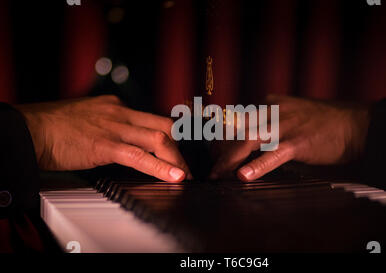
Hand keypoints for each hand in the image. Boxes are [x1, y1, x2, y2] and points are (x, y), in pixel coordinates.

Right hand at [15, 95, 191, 181]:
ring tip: (184, 175)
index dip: (170, 135)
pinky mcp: (105, 145)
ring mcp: (114, 127)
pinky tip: (174, 177)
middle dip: (180, 147)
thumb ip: (108, 125)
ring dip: (176, 159)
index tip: (178, 149)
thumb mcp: (88, 118)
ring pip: (158, 138)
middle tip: (185, 165)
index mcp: (116, 107)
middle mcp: (120, 113)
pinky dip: (160, 167)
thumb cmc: (53, 127)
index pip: (153, 119)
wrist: (30, 129)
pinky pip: (139, 156)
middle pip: (164, 125)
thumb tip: (121, 141)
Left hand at [210, 95, 369, 180]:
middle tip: (211, 166)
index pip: (236, 117)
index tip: (211, 148)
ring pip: (248, 140)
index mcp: (269, 103)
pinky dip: (257, 166)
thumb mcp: (292, 114)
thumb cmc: (324, 123)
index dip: (219, 134)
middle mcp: (273, 111)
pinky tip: (244, 176)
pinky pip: (273, 154)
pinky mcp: (298, 142)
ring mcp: (285, 125)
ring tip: (217, 174)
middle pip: (236, 128)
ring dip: (229, 158)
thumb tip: (250, 136)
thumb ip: (271, 120)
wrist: (356, 125)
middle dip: (218, 148)